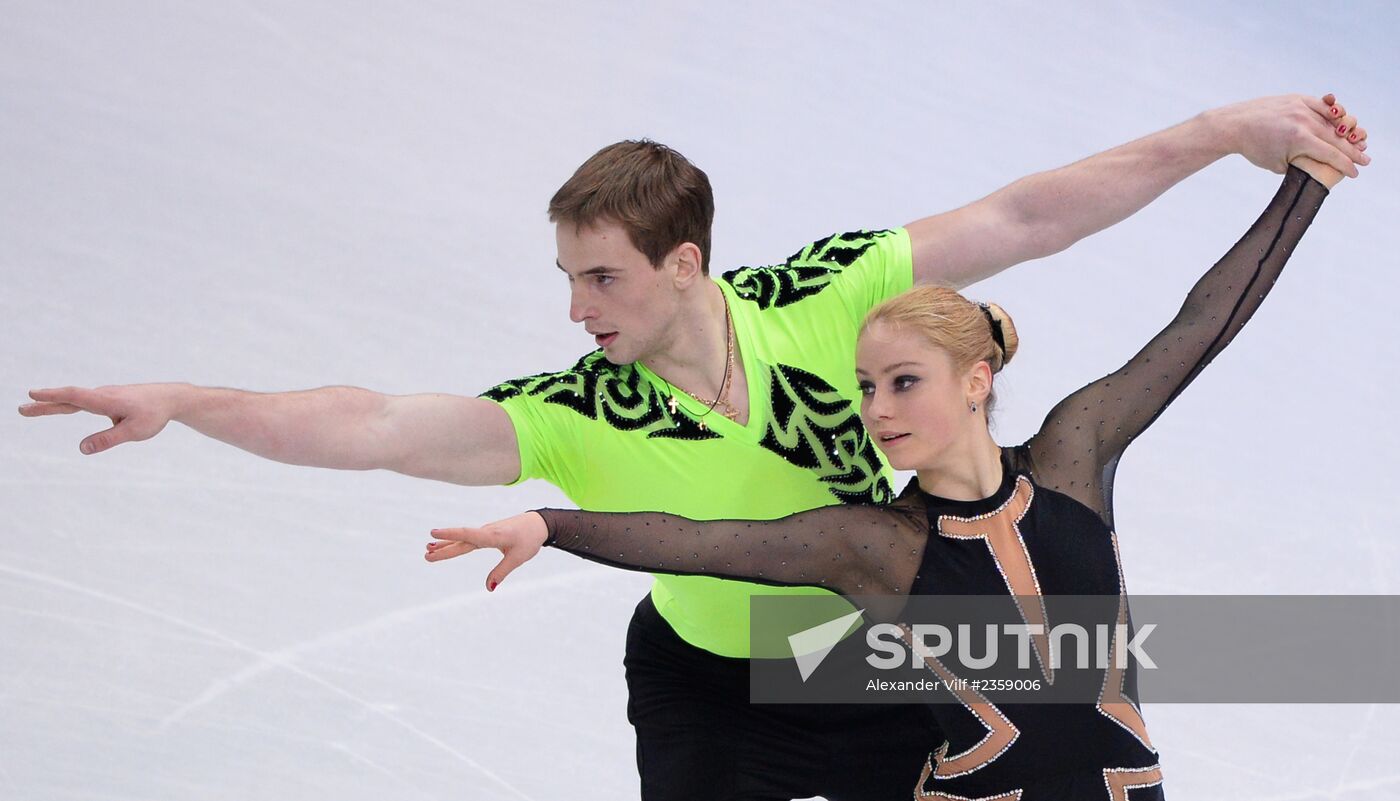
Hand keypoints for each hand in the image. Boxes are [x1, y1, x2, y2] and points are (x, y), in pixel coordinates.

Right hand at [18, 384, 185, 453]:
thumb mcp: (134, 431)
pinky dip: (67, 403)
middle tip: (21, 409)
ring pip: (75, 400)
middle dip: (44, 403)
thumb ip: (108, 440)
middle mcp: (103, 395)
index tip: (32, 395)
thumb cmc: (154, 414)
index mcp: (106, 400)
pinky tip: (61, 406)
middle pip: (69, 398)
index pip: (75, 396)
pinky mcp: (109, 399)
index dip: (53, 396)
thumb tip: (82, 449)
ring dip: (53, 403)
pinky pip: (84, 401)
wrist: (171, 398)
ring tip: (31, 408)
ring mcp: (105, 395)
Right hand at [425, 512, 548, 590]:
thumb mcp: (518, 558)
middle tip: (426, 555)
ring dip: (446, 544)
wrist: (537, 524)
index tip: (433, 533)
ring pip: (463, 539)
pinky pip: (468, 538)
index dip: (450, 535)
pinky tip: (445, 545)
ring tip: (428, 549)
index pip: (468, 535)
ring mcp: (485, 532)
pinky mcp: (487, 534)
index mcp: (493, 536)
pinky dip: (455, 541)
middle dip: (443, 548)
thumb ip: (502, 571)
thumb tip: (489, 588)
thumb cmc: (529, 539)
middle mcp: (486, 532)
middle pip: (461, 541)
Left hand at [1207, 93, 1370, 178]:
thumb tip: (1322, 165)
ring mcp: (1302, 107)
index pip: (1331, 154)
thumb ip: (1302, 163)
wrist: (1236, 125)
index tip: (1355, 172)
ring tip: (1358, 141)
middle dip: (1353, 151)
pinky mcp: (1297, 98)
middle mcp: (1304, 121)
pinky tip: (1342, 122)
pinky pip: (1323, 105)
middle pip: (1337, 138)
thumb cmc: (1255, 149)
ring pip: (1333, 120)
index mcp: (1300, 139)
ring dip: (1348, 132)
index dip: (1346, 164)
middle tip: (1365, 160)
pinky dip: (1334, 114)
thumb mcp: (1279, 164)